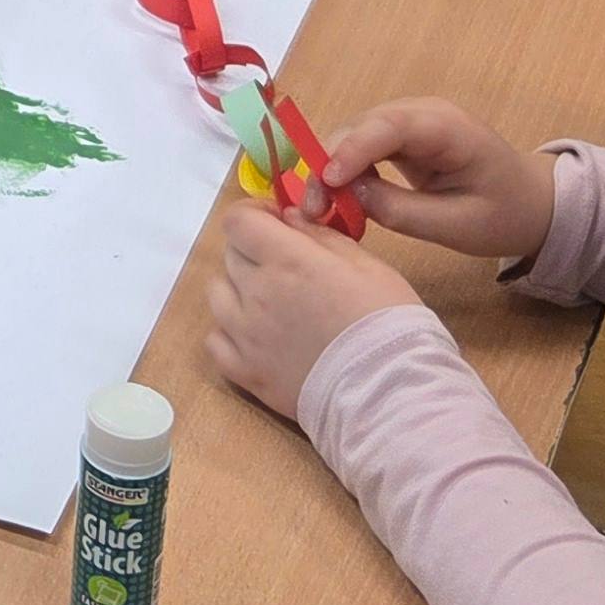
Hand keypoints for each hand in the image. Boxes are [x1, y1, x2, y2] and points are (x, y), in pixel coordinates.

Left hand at [205, 202, 423, 428]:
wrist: (388, 389)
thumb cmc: (387, 320)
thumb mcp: (365, 262)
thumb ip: (319, 235)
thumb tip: (288, 218)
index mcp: (287, 259)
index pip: (238, 221)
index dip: (254, 215)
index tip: (275, 223)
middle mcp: (257, 292)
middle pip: (231, 254)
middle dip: (254, 250)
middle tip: (285, 265)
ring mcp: (245, 334)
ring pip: (217, 293)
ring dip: (238, 289)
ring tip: (270, 301)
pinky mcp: (244, 371)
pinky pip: (215, 340)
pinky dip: (229, 332)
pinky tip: (256, 335)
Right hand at [316, 97, 558, 263]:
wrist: (533, 204)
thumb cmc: (505, 214)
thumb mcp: (458, 225)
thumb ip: (403, 211)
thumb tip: (350, 197)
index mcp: (447, 128)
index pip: (388, 126)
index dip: (352, 150)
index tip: (326, 183)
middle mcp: (422, 114)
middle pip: (361, 126)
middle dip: (329, 162)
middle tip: (311, 207)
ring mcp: (409, 123)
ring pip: (354, 135)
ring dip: (330, 168)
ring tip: (318, 208)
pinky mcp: (400, 138)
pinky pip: (361, 147)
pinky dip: (344, 172)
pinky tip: (335, 199)